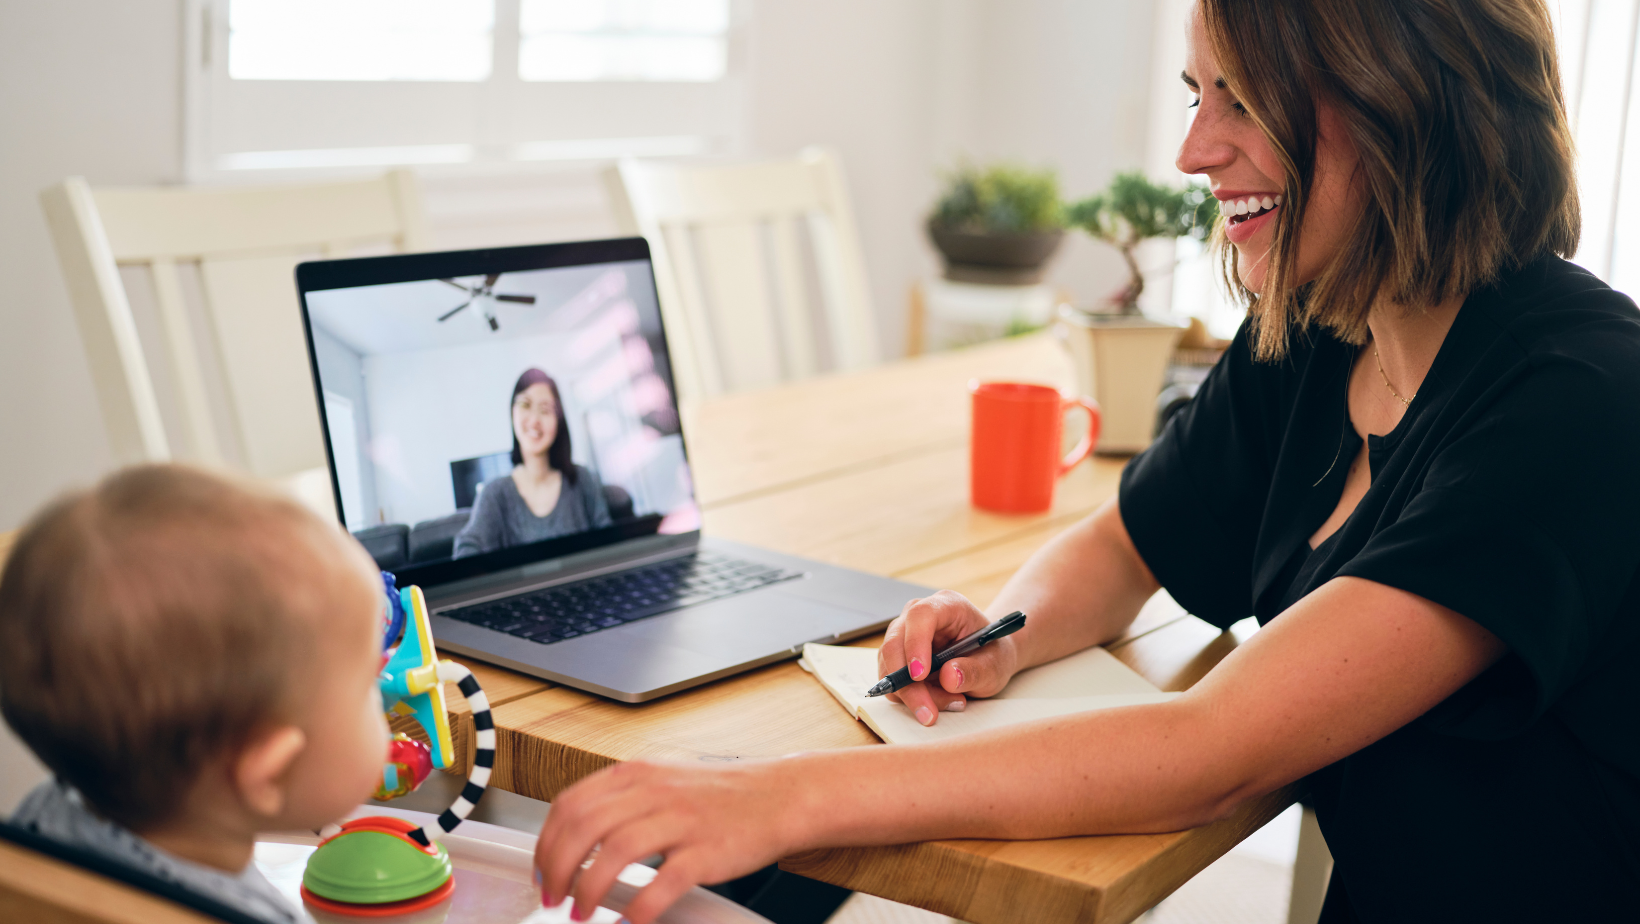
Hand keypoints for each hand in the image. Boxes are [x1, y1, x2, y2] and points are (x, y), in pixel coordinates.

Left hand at [534, 759, 807, 923]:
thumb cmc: (721, 796)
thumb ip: (622, 803)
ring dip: (588, 889)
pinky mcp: (707, 851)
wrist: (780, 796)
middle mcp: (655, 792)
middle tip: (553, 898)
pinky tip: (628, 922)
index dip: (546, 842)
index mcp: (638, 775)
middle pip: (583, 827)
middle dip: (557, 870)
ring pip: (615, 852)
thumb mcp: (664, 783)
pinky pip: (663, 882)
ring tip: (581, 912)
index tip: (542, 871)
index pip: (570, 804)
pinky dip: (639, 907)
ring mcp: (682, 820)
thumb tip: (576, 838)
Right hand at [878, 590, 1020, 725]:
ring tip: (952, 701)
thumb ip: (976, 670)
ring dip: (915, 695)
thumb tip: (948, 677)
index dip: (915, 643)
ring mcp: (904, 636)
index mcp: (947, 606)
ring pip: (890, 668)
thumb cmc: (991, 655)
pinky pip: (893, 682)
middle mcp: (918, 616)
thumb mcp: (995, 665)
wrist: (987, 659)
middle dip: (909, 685)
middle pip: (895, 644)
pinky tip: (940, 699)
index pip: (921, 615)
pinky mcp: (897, 657)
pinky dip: (912, 698)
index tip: (919, 675)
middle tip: (929, 713)